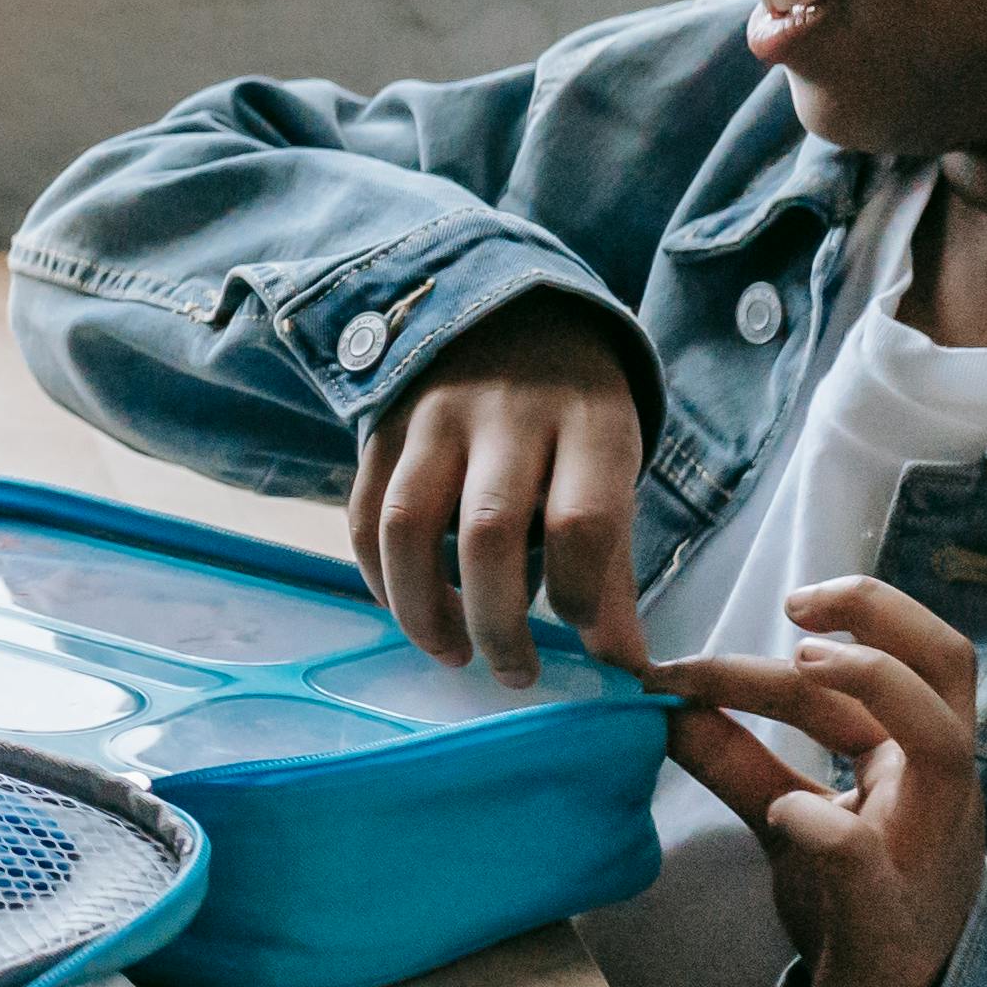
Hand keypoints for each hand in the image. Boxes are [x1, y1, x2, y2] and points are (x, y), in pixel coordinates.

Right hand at [349, 298, 650, 681]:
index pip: (582, 520)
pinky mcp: (383, 428)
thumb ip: (612, 569)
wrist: (509, 314)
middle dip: (498, 622)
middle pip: (490, 532)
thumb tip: (623, 669)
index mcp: (588, 424)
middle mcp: (507, 416)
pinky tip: (409, 610)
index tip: (580, 629)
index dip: (579, 593)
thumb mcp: (612, 468)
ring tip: (451, 652)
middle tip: (514, 672)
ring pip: (408, 525)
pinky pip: (363, 513)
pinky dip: (378, 575)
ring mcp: (434, 418)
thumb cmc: (573, 415)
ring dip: (423, 608)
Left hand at [653, 578, 986, 986]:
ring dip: (875, 686)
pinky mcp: (891, 915)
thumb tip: (667, 701)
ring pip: (942, 742)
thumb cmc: (854, 911)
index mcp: (916, 761)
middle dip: (881, 613)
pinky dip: (823, 825)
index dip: (788, 644)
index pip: (875, 666)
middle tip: (795, 602)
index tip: (701, 649)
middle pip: (949, 666)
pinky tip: (783, 813)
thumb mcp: (792, 819)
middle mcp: (937, 790)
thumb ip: (739, 761)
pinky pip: (867, 856)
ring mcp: (925, 849)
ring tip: (800, 663)